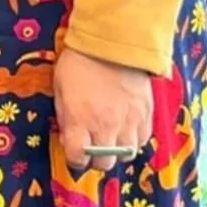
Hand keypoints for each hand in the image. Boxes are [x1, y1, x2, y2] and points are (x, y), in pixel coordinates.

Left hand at [54, 46, 152, 172]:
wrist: (112, 43)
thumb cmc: (78, 63)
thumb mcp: (60, 90)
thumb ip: (66, 118)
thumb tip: (70, 138)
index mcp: (80, 120)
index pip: (78, 157)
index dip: (74, 158)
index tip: (74, 152)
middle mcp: (107, 127)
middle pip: (105, 163)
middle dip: (96, 159)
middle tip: (92, 147)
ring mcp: (130, 122)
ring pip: (127, 155)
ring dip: (117, 150)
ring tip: (110, 138)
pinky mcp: (147, 115)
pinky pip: (143, 139)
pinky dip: (134, 139)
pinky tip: (126, 128)